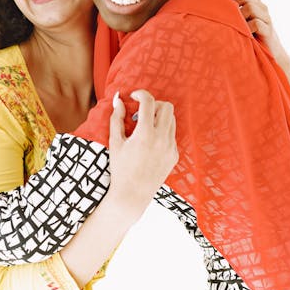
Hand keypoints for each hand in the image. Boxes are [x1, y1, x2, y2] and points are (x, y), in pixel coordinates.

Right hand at [108, 89, 177, 217]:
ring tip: (144, 128)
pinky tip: (149, 142)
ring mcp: (170, 148)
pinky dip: (162, 131)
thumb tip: (118, 99)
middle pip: (167, 106)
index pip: (149, 102)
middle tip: (140, 113)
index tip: (133, 96)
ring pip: (171, 119)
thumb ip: (117, 118)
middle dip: (153, 104)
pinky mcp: (174, 155)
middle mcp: (162, 139)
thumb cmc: (120, 169)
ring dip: (159, 117)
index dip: (140, 94)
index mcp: (145, 134)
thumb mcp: (115, 142)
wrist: (132, 195)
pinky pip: (172, 135)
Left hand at [231, 0, 289, 69]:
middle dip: (234, 5)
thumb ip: (231, 11)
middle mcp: (261, 6)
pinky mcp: (268, 30)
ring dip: (240, 17)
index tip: (226, 8)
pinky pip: (256, 23)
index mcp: (254, 2)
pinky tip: (246, 35)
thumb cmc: (249, 36)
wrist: (270, 54)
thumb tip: (211, 5)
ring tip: (239, 27)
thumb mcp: (239, 21)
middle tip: (232, 18)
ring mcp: (266, 17)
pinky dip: (248, 28)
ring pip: (250, 7)